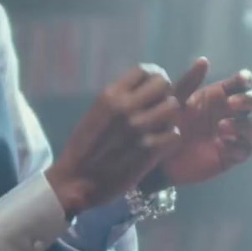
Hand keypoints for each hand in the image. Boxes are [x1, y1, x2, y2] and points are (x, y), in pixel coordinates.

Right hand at [46, 64, 184, 216]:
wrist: (77, 180)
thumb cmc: (84, 147)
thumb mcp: (97, 112)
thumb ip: (118, 100)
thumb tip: (142, 88)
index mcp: (110, 95)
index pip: (144, 70)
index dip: (152, 78)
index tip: (151, 89)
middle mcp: (126, 107)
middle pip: (164, 83)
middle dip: (164, 94)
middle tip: (158, 107)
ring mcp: (139, 128)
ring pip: (173, 106)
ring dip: (169, 116)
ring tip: (159, 126)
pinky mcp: (149, 150)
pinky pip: (174, 134)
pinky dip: (169, 139)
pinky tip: (159, 145)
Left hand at [150, 61, 251, 187]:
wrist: (160, 156)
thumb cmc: (166, 124)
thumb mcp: (174, 102)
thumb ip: (189, 82)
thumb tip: (204, 60)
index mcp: (220, 95)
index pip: (243, 82)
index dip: (247, 79)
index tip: (242, 80)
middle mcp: (234, 112)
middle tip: (231, 104)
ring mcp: (237, 134)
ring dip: (248, 125)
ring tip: (222, 128)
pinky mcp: (235, 154)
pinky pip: (250, 148)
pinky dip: (242, 146)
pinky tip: (223, 146)